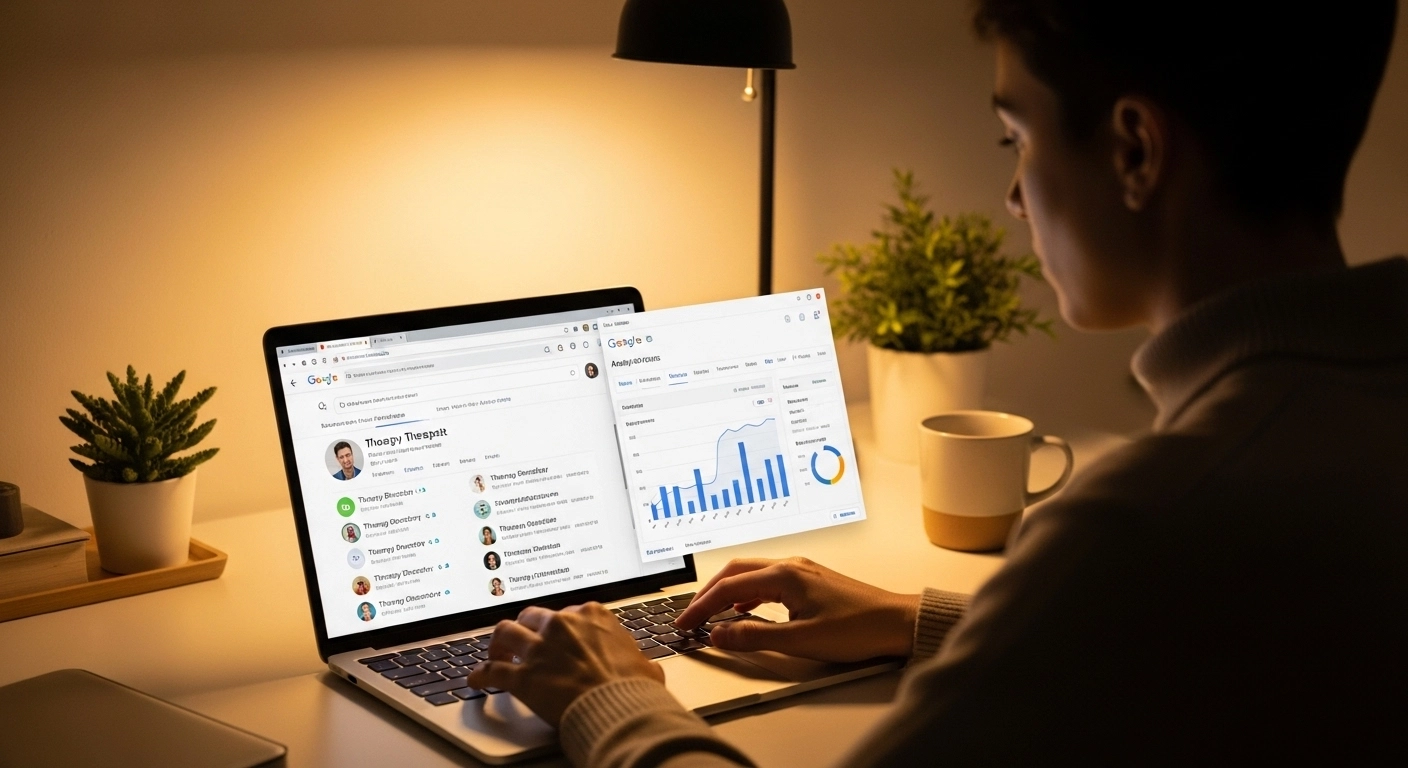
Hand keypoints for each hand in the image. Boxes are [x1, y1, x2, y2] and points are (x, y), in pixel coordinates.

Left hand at [464, 602, 663, 726]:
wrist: (618, 709)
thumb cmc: (633, 689)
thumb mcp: (645, 665)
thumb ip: (637, 660)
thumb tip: (645, 668)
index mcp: (591, 615)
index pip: (566, 612)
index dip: (559, 627)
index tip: (556, 636)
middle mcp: (561, 625)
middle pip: (531, 617)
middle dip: (526, 628)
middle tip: (525, 642)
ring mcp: (539, 648)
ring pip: (505, 632)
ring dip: (498, 643)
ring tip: (496, 653)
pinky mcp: (523, 676)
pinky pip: (493, 671)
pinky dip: (482, 675)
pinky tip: (477, 680)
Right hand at [674, 557, 920, 662]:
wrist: (898, 622)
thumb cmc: (858, 628)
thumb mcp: (801, 640)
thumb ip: (755, 637)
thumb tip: (719, 634)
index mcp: (784, 574)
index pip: (728, 588)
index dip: (702, 607)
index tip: (685, 624)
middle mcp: (790, 565)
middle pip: (734, 572)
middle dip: (708, 594)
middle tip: (690, 616)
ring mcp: (801, 570)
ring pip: (751, 574)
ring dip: (727, 592)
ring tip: (711, 614)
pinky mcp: (810, 580)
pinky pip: (767, 580)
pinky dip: (747, 593)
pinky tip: (746, 609)